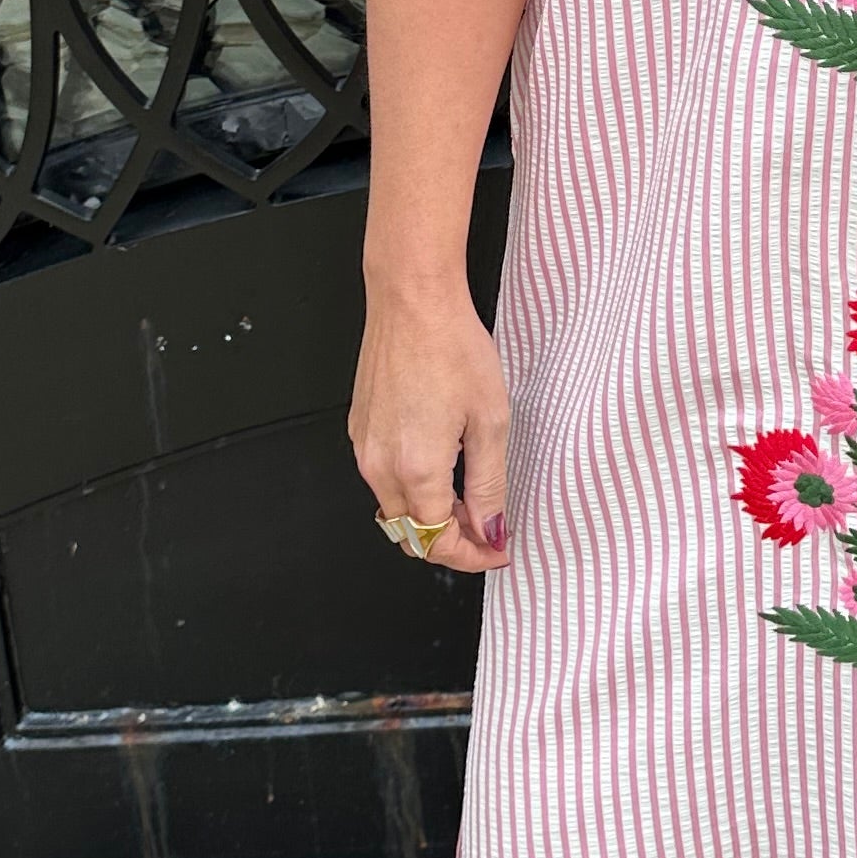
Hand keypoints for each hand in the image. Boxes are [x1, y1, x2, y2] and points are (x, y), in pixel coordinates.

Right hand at [350, 278, 512, 573]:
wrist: (412, 302)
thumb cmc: (452, 347)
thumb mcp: (490, 421)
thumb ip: (489, 485)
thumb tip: (491, 528)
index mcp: (416, 469)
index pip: (439, 542)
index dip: (472, 556)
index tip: (498, 549)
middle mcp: (380, 466)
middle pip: (411, 536)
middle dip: (451, 543)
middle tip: (489, 527)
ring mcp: (364, 449)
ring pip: (395, 511)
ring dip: (430, 518)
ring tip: (470, 498)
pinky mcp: (359, 431)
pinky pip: (383, 481)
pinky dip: (412, 491)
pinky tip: (442, 469)